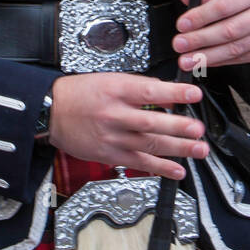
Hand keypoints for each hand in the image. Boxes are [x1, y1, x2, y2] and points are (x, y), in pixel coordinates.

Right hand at [47, 72, 208, 180]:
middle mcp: (115, 114)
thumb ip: (137, 87)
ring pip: (149, 145)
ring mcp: (112, 137)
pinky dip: (160, 168)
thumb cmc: (79, 93)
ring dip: (177, 149)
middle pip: (151, 122)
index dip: (174, 93)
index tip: (194, 93)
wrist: (50, 112)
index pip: (149, 91)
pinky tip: (178, 170)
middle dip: (179, 127)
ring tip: (198, 149)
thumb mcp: (108, 79)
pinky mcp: (110, 155)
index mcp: (115, 90)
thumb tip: (167, 94)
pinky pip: (139, 163)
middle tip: (198, 129)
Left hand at [173, 0, 249, 69]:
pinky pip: (245, 58)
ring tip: (187, 60)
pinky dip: (224, 61)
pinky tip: (208, 61)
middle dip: (200, 40)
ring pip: (236, 49)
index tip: (182, 24)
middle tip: (179, 45)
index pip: (225, 7)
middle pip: (229, 31)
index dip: (201, 17)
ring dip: (209, 57)